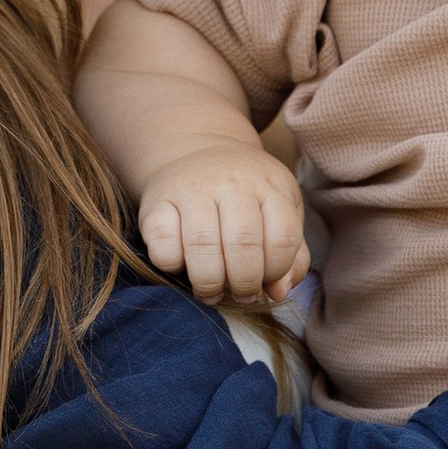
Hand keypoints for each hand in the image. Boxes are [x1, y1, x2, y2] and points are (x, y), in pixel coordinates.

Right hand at [138, 144, 312, 304]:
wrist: (199, 153)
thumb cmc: (247, 196)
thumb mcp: (280, 213)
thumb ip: (291, 256)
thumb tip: (279, 292)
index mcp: (271, 185)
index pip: (282, 239)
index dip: (276, 271)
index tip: (266, 281)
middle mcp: (232, 182)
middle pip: (242, 245)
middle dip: (243, 284)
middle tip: (240, 295)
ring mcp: (192, 188)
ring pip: (202, 246)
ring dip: (209, 282)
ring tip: (212, 292)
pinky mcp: (156, 200)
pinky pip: (162, 242)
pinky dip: (171, 265)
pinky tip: (181, 265)